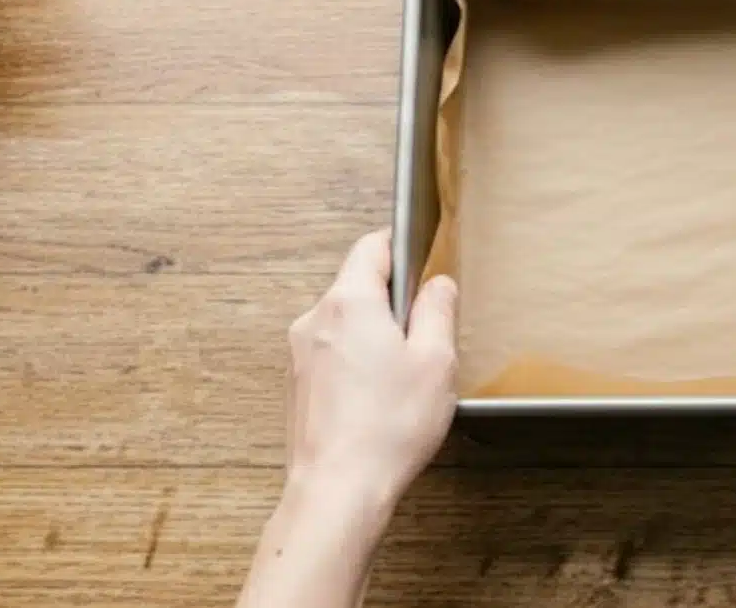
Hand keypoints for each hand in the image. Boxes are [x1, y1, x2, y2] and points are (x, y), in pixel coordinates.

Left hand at [284, 231, 457, 526]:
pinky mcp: (297, 385)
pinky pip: (332, 356)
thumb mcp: (435, 360)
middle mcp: (316, 319)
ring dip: (374, 337)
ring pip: (345, 324)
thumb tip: (437, 284)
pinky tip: (378, 401)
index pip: (371, 247)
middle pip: (357, 286)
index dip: (400, 247)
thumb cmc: (388, 427)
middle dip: (392, 302)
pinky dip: (356, 366)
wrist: (337, 489)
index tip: (422, 258)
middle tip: (425, 336)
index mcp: (350, 301)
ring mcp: (300, 354)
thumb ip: (437, 310)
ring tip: (403, 378)